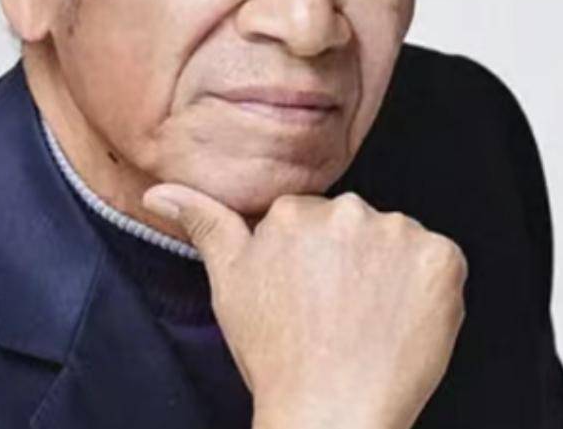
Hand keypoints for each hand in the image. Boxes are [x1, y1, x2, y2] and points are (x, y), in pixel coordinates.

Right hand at [142, 186, 467, 428]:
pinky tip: (401, 316)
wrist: (331, 414)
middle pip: (352, 223)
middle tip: (337, 307)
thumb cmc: (277, 354)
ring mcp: (397, 233)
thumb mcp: (228, 282)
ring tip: (367, 317)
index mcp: (293, 210)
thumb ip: (202, 223)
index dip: (311, 258)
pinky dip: (426, 284)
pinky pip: (438, 258)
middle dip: (347, 257)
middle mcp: (346, 210)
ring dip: (387, 268)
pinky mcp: (441, 259)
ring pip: (394, 238)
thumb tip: (159, 193)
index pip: (312, 218)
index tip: (309, 291)